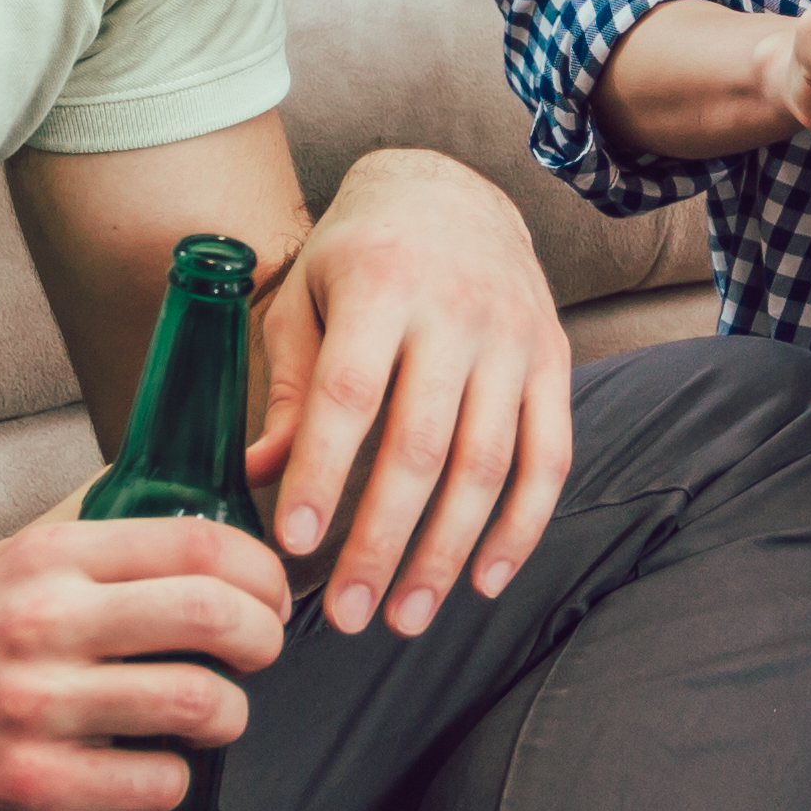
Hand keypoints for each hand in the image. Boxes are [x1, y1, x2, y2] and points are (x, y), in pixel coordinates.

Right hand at [0, 513, 292, 810]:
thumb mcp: (5, 564)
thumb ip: (88, 528)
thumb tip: (178, 483)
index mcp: (44, 560)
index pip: (194, 541)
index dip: (260, 569)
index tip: (271, 592)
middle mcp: (41, 624)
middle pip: (212, 615)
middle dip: (264, 637)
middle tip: (260, 653)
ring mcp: (37, 708)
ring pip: (199, 704)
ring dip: (229, 715)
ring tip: (213, 715)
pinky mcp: (33, 786)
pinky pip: (157, 783)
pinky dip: (174, 779)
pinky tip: (153, 768)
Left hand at [250, 152, 574, 633]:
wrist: (452, 192)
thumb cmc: (358, 257)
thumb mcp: (305, 299)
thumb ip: (286, 387)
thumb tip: (256, 478)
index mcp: (382, 286)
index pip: (349, 394)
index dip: (320, 473)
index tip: (292, 545)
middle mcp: (457, 312)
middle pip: (420, 446)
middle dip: (381, 541)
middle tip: (345, 614)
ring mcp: (515, 340)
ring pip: (487, 466)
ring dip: (446, 553)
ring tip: (403, 617)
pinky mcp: (554, 364)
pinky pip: (548, 460)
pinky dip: (521, 529)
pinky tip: (484, 583)